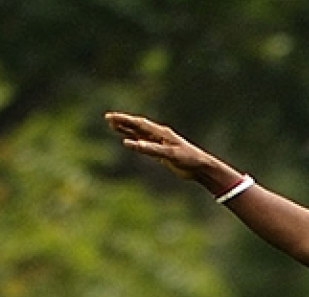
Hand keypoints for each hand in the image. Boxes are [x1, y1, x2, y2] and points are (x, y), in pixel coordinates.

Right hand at [104, 112, 225, 184]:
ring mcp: (159, 142)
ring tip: (113, 125)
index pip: (139, 124)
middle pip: (137, 126)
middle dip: (122, 121)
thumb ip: (150, 149)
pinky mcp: (161, 151)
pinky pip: (144, 143)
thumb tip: (132, 144)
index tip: (111, 117)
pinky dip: (134, 140)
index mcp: (161, 133)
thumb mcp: (169, 154)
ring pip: (139, 133)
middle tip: (107, 118)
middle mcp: (159, 135)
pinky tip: (128, 140)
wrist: (201, 167)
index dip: (124, 120)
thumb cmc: (188, 159)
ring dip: (126, 129)